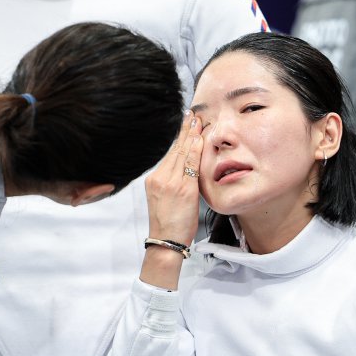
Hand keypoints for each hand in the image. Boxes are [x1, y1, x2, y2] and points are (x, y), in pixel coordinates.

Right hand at [139, 114, 202, 289]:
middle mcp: (160, 178)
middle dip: (185, 130)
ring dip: (191, 135)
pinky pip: (189, 165)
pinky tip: (200, 139)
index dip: (179, 137)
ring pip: (182, 154)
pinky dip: (195, 150)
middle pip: (175, 149)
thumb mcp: (165, 198)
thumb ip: (174, 182)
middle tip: (192, 114)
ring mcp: (170, 182)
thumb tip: (187, 168)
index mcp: (155, 179)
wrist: (165, 241)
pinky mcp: (182, 189)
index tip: (185, 123)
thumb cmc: (168, 223)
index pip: (169, 153)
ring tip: (198, 121)